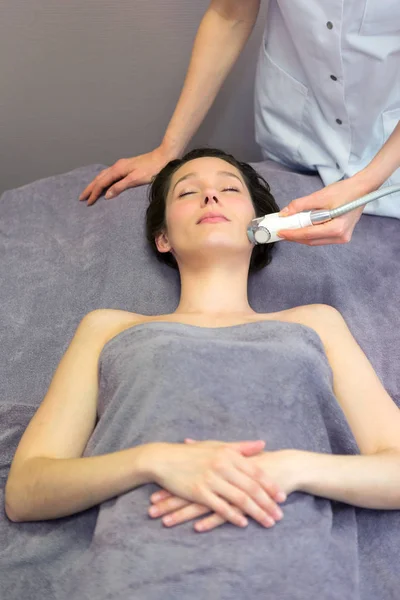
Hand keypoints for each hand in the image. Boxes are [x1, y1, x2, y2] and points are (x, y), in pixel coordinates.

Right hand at [79, 145, 174, 205]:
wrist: (164, 157)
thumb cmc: (152, 169)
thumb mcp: (136, 179)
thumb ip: (120, 187)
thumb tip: (107, 195)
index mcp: (118, 169)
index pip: (101, 183)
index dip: (94, 193)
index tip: (88, 203)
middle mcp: (117, 166)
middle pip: (99, 178)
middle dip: (90, 188)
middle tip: (81, 198)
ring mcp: (121, 166)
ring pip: (103, 175)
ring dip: (95, 184)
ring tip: (89, 191)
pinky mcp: (126, 167)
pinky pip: (109, 174)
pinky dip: (103, 180)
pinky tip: (104, 183)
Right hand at [146, 439, 285, 528]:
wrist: (164, 459)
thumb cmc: (192, 452)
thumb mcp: (217, 446)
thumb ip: (241, 447)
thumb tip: (263, 444)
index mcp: (228, 454)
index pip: (255, 472)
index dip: (270, 486)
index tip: (282, 497)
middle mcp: (222, 466)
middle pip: (251, 487)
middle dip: (268, 503)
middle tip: (280, 515)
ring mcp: (210, 479)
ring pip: (239, 498)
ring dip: (256, 512)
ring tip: (268, 522)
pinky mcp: (198, 492)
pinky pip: (220, 507)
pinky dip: (233, 516)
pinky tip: (243, 523)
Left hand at [277, 174, 372, 245]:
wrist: (362, 189)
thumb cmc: (344, 191)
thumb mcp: (320, 196)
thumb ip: (300, 205)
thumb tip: (284, 214)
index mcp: (336, 228)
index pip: (308, 234)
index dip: (292, 234)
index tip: (279, 232)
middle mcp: (340, 237)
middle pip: (311, 240)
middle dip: (295, 236)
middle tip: (281, 231)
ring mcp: (342, 238)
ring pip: (315, 241)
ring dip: (301, 236)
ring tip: (289, 229)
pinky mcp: (341, 235)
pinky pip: (321, 238)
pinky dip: (310, 233)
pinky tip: (302, 228)